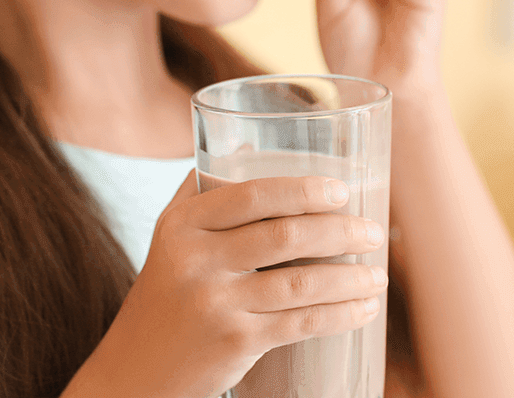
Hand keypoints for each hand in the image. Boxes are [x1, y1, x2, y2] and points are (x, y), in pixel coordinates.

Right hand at [83, 171, 387, 397]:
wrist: (135, 368)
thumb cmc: (166, 294)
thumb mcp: (170, 237)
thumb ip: (204, 192)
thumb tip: (251, 146)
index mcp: (183, 224)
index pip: (251, 194)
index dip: (303, 190)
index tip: (342, 191)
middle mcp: (195, 260)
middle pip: (284, 236)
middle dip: (341, 232)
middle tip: (374, 233)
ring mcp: (215, 304)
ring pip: (301, 283)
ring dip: (351, 278)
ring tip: (378, 275)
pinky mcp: (234, 342)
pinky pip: (301, 324)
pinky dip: (341, 315)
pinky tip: (364, 309)